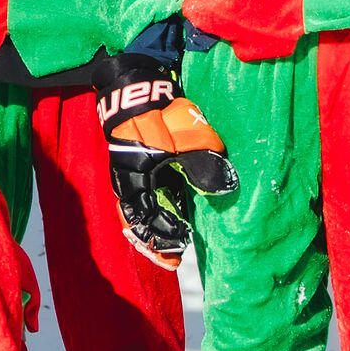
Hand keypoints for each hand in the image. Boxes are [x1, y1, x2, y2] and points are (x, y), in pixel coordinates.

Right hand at [100, 32, 235, 266]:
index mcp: (137, 178)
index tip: (182, 246)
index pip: (146, 217)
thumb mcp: (186, 137)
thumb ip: (203, 163)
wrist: (136, 89)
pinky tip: (164, 222)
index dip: (163, 236)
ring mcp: (127, 177)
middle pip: (135, 222)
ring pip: (134, 215)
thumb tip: (222, 189)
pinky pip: (137, 202)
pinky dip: (148, 217)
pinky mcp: (134, 170)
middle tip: (173, 261)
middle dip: (154, 243)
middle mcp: (127, 182)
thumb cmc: (160, 112)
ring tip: (167, 250)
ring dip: (149, 233)